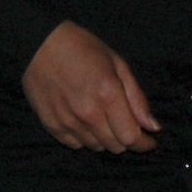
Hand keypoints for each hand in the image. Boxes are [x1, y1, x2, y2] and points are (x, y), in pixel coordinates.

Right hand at [20, 22, 158, 152]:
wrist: (39, 44)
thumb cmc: (82, 48)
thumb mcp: (117, 64)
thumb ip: (137, 98)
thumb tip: (153, 127)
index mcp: (108, 94)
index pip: (131, 137)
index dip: (143, 144)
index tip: (148, 141)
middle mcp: (88, 113)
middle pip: (115, 146)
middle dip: (125, 138)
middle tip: (123, 122)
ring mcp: (68, 122)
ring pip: (96, 147)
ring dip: (104, 137)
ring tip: (101, 116)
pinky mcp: (51, 126)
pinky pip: (75, 145)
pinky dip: (84, 137)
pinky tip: (83, 120)